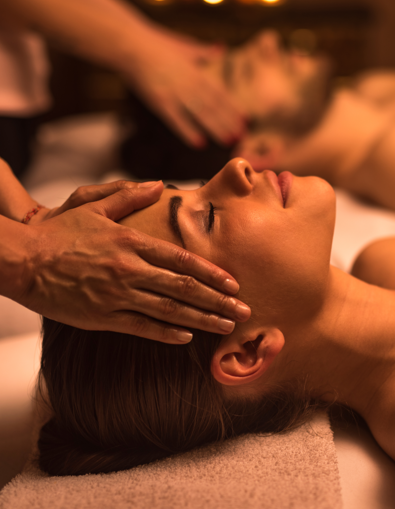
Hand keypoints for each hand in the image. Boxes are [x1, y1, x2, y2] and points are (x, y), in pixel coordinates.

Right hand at [20, 181, 250, 342]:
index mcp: (133, 242)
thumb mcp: (95, 205)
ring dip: (202, 319)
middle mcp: (130, 269)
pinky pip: (140, 327)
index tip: (233, 283)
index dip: (211, 273)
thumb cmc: (59, 232)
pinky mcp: (101, 316)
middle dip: (218, 300)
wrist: (22, 259)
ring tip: (226, 326)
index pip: (183, 260)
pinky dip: (166, 333)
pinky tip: (187, 338)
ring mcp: (117, 294)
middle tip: (243, 310)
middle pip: (184, 288)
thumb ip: (130, 195)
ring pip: (169, 310)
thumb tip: (160, 184)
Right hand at [124, 26, 246, 147]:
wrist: (129, 43)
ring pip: (200, 113)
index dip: (233, 107)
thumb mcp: (185, 46)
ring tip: (228, 141)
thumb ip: (204, 52)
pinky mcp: (159, 101)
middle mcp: (189, 83)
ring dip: (216, 128)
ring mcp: (174, 93)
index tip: (246, 119)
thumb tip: (222, 48)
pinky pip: (176, 120)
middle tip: (242, 136)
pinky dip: (188, 131)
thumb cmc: (157, 44)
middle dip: (228, 121)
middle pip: (213, 105)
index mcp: (196, 71)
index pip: (219, 92)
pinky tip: (200, 143)